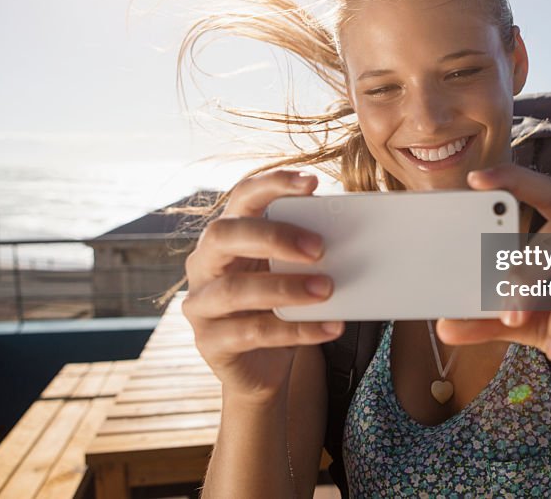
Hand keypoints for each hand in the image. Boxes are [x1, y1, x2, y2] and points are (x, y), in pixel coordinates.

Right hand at [181, 170, 343, 402]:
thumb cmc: (279, 306)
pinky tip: (330, 327)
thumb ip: (305, 251)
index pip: (242, 197)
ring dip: (285, 287)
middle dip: (273, 236)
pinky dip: (296, 330)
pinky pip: (251, 333)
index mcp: (227, 235)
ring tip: (327, 289)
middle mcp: (204, 264)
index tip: (312, 182)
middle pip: (224, 235)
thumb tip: (350, 232)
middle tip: (319, 248)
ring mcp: (200, 304)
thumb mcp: (291, 273)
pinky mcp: (209, 342)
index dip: (272, 184)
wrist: (262, 368)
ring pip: (234, 289)